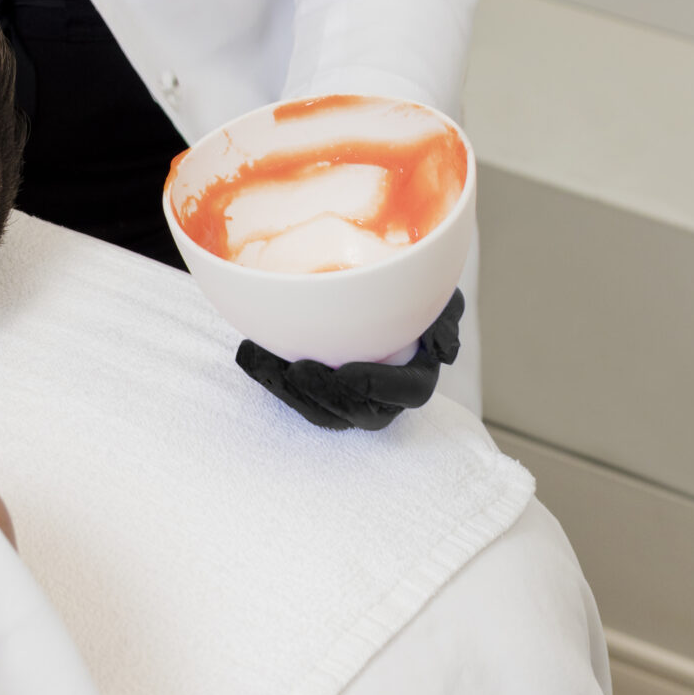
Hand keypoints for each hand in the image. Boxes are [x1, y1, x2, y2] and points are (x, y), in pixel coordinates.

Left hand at [235, 289, 464, 431]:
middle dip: (325, 396)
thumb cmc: (409, 292)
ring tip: (259, 361)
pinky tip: (248, 351)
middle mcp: (381, 395)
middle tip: (298, 370)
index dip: (380, 388)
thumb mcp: (434, 294)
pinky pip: (291, 393)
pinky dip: (268, 374)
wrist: (361, 283)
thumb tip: (445, 352)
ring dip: (287, 389)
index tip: (349, 372)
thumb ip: (444, 316)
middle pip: (356, 411)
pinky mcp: (313, 387)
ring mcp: (345, 395)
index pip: (407, 392)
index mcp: (416, 375)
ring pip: (318, 409)